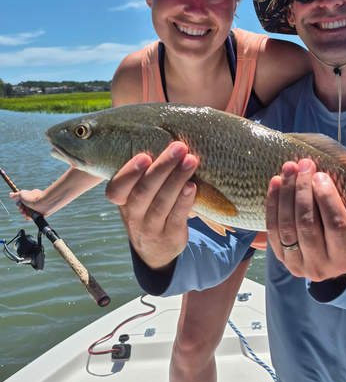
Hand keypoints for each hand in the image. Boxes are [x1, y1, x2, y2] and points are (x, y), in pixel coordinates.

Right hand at [9, 189, 44, 219]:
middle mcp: (35, 201)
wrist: (44, 204)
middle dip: (21, 209)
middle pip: (25, 207)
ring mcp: (37, 207)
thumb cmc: (33, 198)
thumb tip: (10, 194)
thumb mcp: (23, 194)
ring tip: (25, 213)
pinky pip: (33, 217)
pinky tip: (28, 217)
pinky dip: (30, 217)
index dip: (19, 203)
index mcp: (32, 195)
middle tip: (22, 209)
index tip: (19, 204)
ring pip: (28, 212)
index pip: (23, 200)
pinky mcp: (40, 213)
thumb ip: (16, 195)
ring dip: (25, 213)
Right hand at [105, 142, 197, 269]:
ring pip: (162, 203)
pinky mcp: (169, 236)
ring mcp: (150, 228)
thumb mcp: (137, 194)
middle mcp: (133, 215)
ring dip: (177, 179)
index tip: (144, 156)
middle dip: (162, 167)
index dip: (129, 173)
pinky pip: (176, 217)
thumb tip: (164, 131)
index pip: (117, 188)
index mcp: (122, 200)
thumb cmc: (148, 207)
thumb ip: (144, 172)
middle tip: (179, 147)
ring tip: (191, 160)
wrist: (155, 250)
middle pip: (144, 191)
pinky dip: (185, 200)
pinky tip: (193, 185)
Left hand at [266, 159, 345, 281]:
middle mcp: (320, 266)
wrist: (330, 265)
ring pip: (287, 226)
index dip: (327, 199)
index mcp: (344, 258)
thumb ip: (342, 206)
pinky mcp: (280, 258)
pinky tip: (276, 182)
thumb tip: (321, 174)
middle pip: (307, 224)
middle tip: (303, 165)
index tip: (321, 175)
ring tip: (288, 169)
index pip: (336, 226)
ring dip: (286, 193)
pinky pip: (272, 229)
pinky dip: (272, 203)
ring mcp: (297, 265)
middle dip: (303, 190)